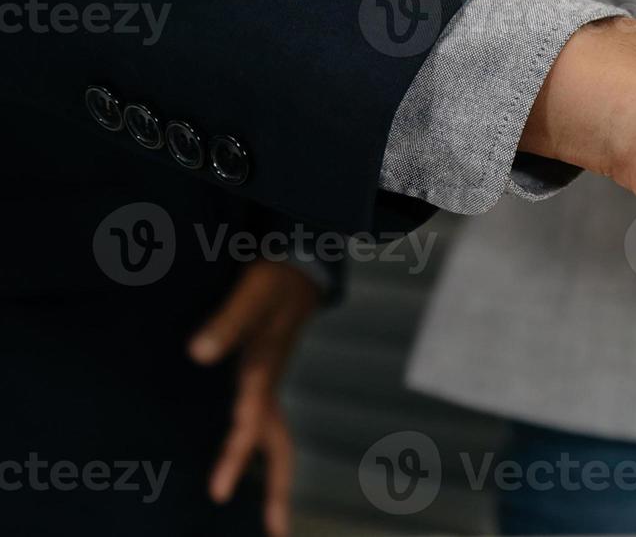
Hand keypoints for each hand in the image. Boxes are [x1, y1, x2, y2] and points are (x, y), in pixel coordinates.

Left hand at [190, 260, 319, 536]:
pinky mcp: (260, 377)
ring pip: (273, 439)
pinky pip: (260, 425)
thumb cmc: (273, 279)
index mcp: (264, 371)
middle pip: (278, 446)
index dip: (236, 455)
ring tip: (269, 518)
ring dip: (272, 478)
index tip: (219, 493)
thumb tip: (200, 354)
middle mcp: (268, 385)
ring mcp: (267, 384)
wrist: (298, 263)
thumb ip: (227, 322)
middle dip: (278, 490)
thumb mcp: (251, 294)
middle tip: (277, 532)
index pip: (251, 421)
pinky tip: (241, 462)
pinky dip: (255, 451)